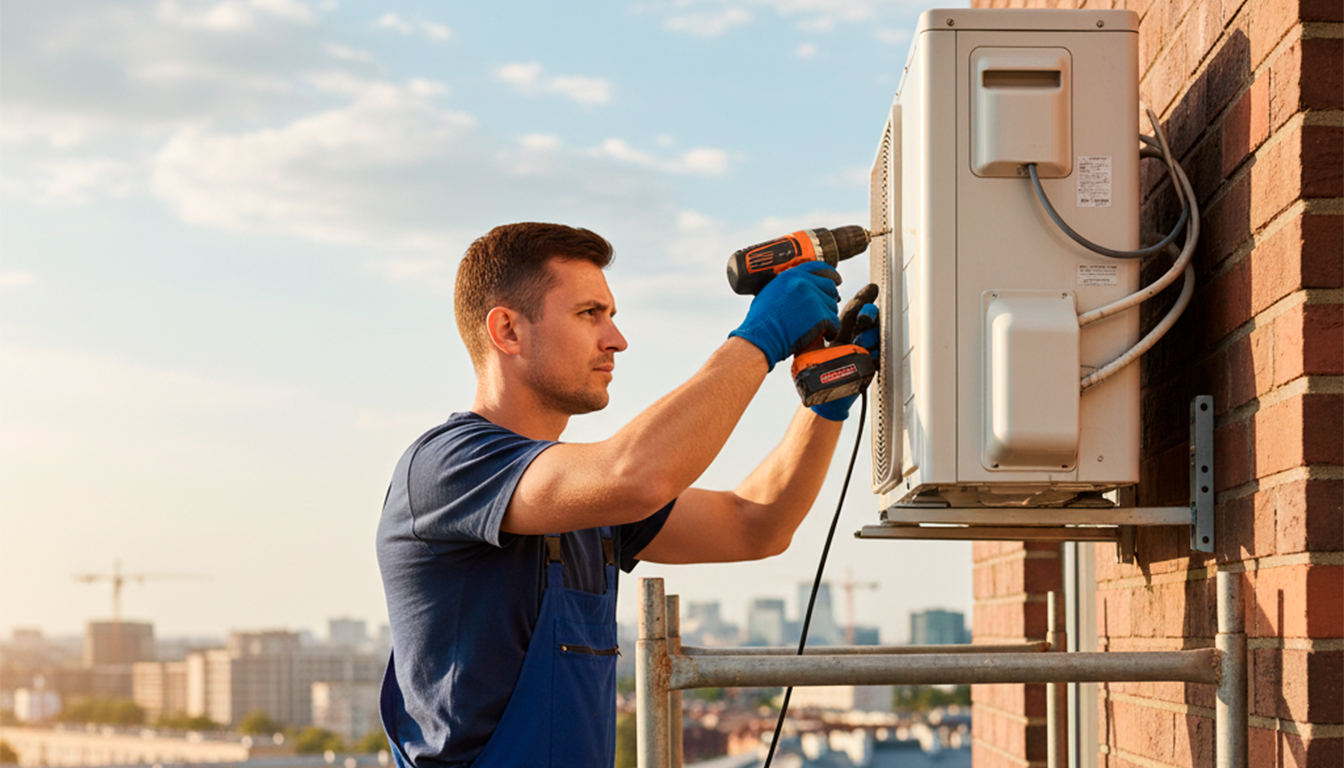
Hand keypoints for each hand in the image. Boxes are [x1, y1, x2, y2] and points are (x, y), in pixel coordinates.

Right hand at [729, 261, 840, 371]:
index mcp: (792, 275)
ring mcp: (813, 299)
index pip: (819, 268)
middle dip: (830, 298)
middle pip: (829, 287)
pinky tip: (826, 335)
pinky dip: (832, 330)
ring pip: (832, 306)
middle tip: (827, 309)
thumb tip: (798, 289)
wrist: (760, 338)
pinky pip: (834, 322)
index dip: (831, 274)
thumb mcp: (770, 293)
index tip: (837, 280)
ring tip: (820, 327)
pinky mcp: (820, 316)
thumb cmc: (760, 321)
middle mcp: (804, 283)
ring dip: (828, 317)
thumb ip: (786, 286)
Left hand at [810, 302, 879, 421]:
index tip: (872, 288)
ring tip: (860, 342)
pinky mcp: (871, 365)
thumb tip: (810, 307)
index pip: (855, 308)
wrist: (822, 393)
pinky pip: (881, 355)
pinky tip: (871, 355)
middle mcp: (856, 336)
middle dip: (869, 314)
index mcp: (843, 328)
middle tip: (862, 320)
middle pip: (871, 318)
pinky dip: (878, 353)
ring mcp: (865, 350)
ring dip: (871, 335)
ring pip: (878, 335)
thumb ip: (813, 327)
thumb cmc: (816, 367)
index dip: (864, 297)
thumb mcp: (810, 343)